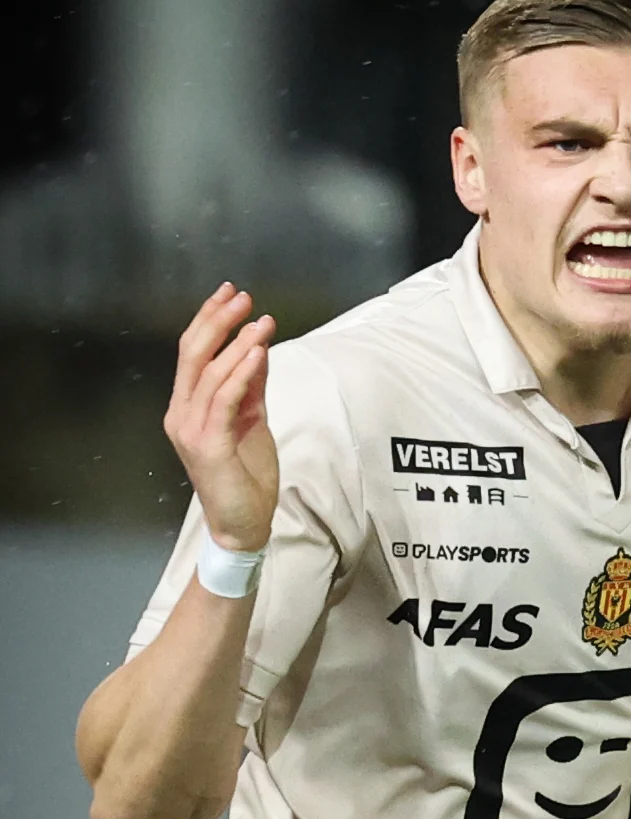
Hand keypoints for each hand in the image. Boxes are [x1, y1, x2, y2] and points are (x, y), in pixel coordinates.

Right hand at [164, 282, 278, 550]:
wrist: (243, 524)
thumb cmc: (246, 477)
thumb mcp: (252, 422)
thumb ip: (251, 388)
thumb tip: (257, 349)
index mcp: (187, 407)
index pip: (192, 353)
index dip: (209, 319)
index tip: (231, 293)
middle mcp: (181, 415)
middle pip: (193, 354)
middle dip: (218, 320)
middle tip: (242, 297)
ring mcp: (190, 430)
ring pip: (210, 374)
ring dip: (238, 343)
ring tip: (261, 322)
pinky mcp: (209, 446)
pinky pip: (225, 400)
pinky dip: (242, 373)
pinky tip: (258, 351)